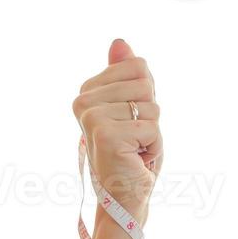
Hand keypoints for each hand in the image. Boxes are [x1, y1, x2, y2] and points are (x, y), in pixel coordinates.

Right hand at [71, 38, 161, 220]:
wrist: (125, 196)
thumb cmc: (132, 154)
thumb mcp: (133, 108)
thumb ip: (126, 75)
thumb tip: (120, 42)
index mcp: (88, 91)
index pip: (138, 67)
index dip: (147, 98)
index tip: (132, 121)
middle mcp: (84, 102)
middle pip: (146, 85)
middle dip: (151, 116)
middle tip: (135, 139)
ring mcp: (93, 118)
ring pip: (152, 108)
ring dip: (153, 134)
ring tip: (135, 149)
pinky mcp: (107, 135)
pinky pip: (153, 129)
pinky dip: (154, 148)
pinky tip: (137, 159)